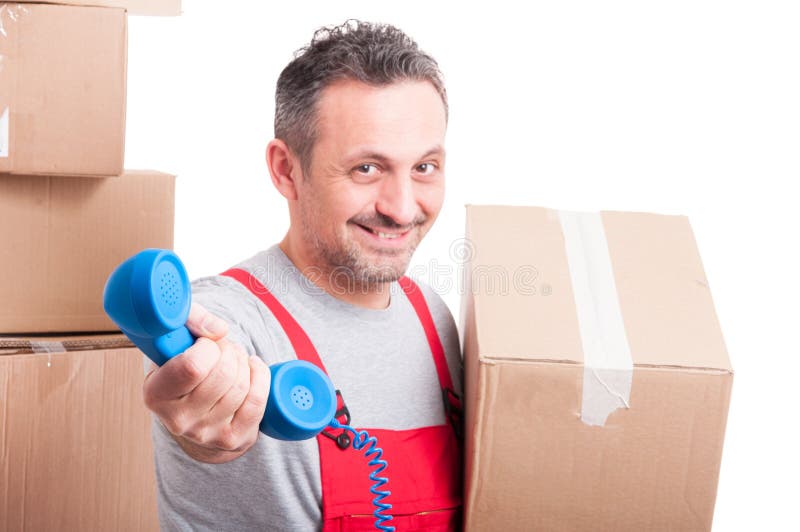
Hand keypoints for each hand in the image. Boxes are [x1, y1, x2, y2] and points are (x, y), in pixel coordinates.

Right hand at [142, 302, 269, 463]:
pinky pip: (258, 400)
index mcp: (156, 394)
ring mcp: (207, 434)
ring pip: (242, 385)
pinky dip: (260, 376)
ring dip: (243, 362)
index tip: (205, 343)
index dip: (207, 346)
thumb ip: (191, 319)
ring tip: (234, 359)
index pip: (193, 366)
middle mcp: (178, 420)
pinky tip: (252, 368)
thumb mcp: (177, 337)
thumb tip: (219, 330)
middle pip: (223, 374)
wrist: (196, 411)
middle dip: (229, 351)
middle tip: (223, 348)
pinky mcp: (233, 439)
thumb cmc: (186, 367)